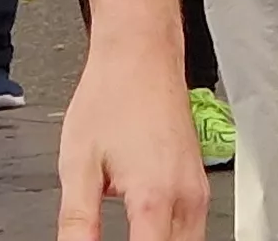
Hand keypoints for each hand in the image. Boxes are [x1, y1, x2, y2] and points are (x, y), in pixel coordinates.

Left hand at [57, 32, 206, 240]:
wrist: (141, 55)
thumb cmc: (111, 97)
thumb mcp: (77, 166)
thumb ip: (77, 223)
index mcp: (153, 199)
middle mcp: (186, 199)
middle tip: (104, 237)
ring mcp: (198, 193)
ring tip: (127, 234)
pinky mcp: (199, 185)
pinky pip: (192, 230)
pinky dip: (169, 239)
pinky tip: (143, 233)